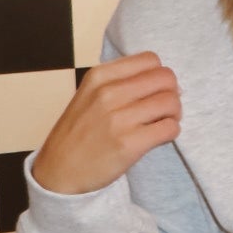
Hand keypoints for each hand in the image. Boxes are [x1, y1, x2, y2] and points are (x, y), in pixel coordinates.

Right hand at [31, 53, 180, 194]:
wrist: (59, 172)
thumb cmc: (79, 133)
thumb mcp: (89, 95)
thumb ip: (121, 82)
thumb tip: (166, 80)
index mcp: (99, 76)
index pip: (150, 60)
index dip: (159, 75)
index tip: (154, 91)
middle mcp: (108, 93)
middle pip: (165, 78)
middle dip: (172, 92)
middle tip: (163, 108)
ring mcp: (118, 119)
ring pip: (171, 102)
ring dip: (174, 113)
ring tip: (162, 123)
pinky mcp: (129, 144)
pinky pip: (170, 128)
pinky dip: (171, 132)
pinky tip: (159, 137)